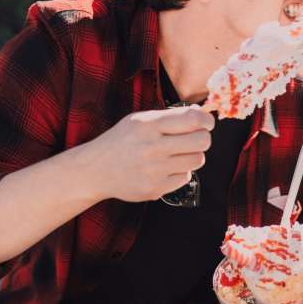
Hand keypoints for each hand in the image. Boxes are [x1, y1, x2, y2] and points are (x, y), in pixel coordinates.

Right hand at [74, 105, 214, 201]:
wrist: (95, 170)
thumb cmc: (123, 140)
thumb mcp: (140, 120)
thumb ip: (171, 116)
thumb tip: (203, 115)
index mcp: (148, 124)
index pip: (193, 119)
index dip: (207, 121)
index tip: (207, 124)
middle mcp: (151, 147)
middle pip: (202, 141)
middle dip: (203, 138)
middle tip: (194, 139)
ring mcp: (153, 170)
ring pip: (198, 160)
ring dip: (192, 156)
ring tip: (177, 154)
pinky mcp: (155, 188)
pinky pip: (186, 177)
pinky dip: (180, 172)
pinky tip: (165, 168)